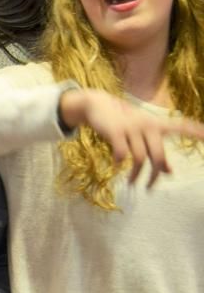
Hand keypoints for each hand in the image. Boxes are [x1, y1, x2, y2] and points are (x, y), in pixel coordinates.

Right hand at [59, 88, 203, 187]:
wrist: (99, 105)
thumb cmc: (125, 122)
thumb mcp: (143, 135)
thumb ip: (157, 152)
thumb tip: (170, 173)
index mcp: (158, 125)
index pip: (182, 127)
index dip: (196, 132)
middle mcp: (148, 125)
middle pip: (158, 155)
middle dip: (155, 175)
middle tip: (149, 188)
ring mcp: (132, 128)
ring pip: (139, 159)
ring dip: (135, 175)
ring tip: (131, 183)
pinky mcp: (116, 132)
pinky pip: (121, 154)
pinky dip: (119, 163)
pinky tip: (116, 167)